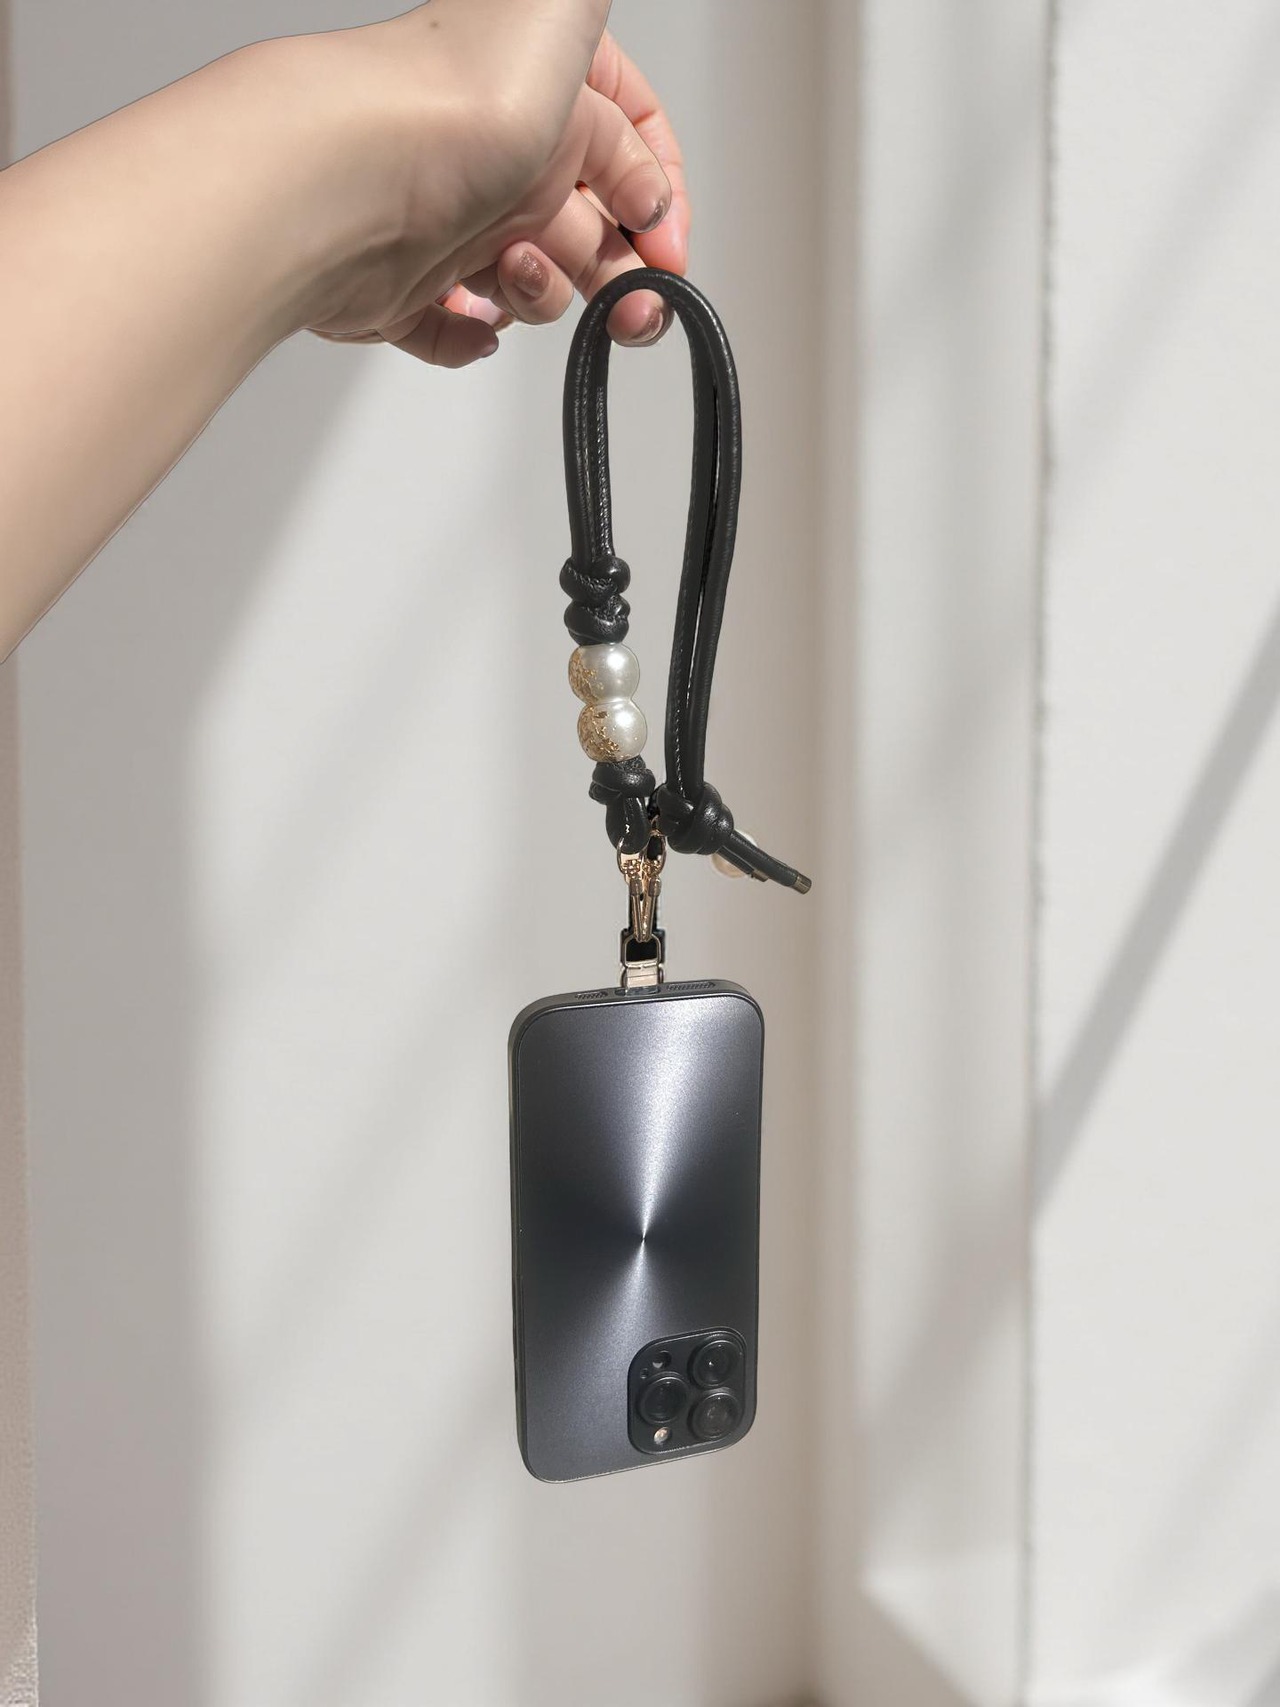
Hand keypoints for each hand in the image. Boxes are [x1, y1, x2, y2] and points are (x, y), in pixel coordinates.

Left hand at [286, 0, 689, 366]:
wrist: (351, 179)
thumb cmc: (452, 98)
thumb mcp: (560, 5)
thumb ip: (591, 10)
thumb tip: (600, 9)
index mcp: (544, 98)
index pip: (628, 149)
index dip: (662, 202)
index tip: (671, 250)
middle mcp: (501, 156)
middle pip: (589, 229)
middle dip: (622, 275)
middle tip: (634, 311)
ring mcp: (453, 223)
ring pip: (530, 284)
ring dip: (543, 297)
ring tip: (514, 273)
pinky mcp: (404, 287)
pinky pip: (454, 327)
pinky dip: (470, 335)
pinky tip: (474, 321)